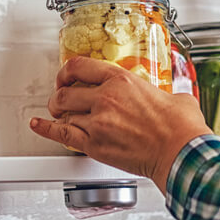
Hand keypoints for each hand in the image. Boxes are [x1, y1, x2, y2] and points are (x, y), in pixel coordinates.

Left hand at [29, 56, 211, 187]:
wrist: (181, 153)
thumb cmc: (181, 128)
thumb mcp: (176, 97)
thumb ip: (164, 95)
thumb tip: (173, 100)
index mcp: (122, 80)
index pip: (80, 66)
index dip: (67, 71)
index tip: (66, 76)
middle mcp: (105, 97)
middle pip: (65, 91)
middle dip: (59, 94)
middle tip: (59, 98)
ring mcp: (97, 122)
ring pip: (63, 113)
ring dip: (58, 114)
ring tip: (57, 114)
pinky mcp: (94, 145)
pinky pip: (61, 134)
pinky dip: (45, 129)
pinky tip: (38, 125)